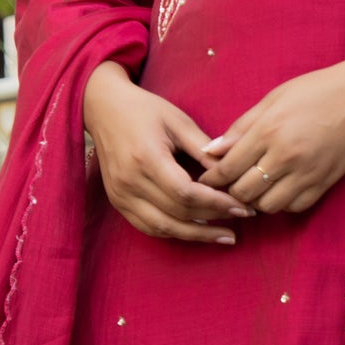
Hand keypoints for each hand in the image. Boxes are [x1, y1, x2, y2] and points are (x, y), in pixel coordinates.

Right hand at [83, 64, 252, 245]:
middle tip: (241, 219)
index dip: (216, 204)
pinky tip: (195, 231)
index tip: (242, 207)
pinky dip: (174, 232)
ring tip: (224, 236)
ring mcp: (120, 195)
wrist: (103, 108)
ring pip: (163, 227)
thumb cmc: (144, 110)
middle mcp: (130, 182)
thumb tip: (232, 173)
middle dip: (213, 219)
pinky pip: (148, 227)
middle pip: (177, 213)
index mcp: (146, 158)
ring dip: (196, 235)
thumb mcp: (179, 122)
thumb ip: (204, 150)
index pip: (186, 193)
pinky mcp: (117, 201)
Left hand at [200, 20, 344, 218]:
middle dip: (231, 191)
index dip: (212, 178)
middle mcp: (286, 156)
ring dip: (257, 200)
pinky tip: (280, 189)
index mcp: (269, 131)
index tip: (207, 179)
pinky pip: (295, 207)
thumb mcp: (274, 99)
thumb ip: (241, 127)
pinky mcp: (325, 183)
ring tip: (256, 186)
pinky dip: (283, 203)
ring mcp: (308, 173)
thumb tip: (211, 150)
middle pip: (243, 192)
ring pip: (268, 206)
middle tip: (230, 184)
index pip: (227, 168)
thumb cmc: (318, 90)